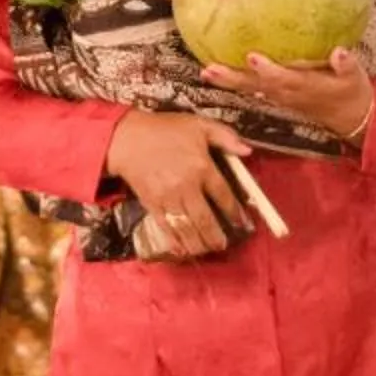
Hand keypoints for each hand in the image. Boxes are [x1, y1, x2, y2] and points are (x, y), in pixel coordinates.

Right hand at [104, 111, 250, 259]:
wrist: (128, 139)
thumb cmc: (165, 130)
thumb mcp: (198, 125)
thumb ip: (225, 136)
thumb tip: (247, 151)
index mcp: (201, 166)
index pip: (223, 195)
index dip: (235, 212)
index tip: (243, 223)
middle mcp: (186, 186)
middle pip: (205, 219)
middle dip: (216, 237)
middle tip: (223, 245)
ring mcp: (167, 198)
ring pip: (187, 228)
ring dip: (198, 243)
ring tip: (207, 250)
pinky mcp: (151, 205)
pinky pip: (166, 227)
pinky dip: (175, 242)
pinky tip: (182, 250)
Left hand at [202, 49, 375, 144]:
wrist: (350, 117)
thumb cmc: (352, 91)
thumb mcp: (355, 78)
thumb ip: (346, 65)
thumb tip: (339, 51)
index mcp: (306, 86)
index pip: (284, 78)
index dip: (268, 70)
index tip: (252, 57)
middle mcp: (288, 93)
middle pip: (256, 85)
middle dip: (233, 78)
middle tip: (210, 69)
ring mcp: (281, 96)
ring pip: (250, 88)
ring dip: (228, 82)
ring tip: (206, 71)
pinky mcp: (278, 96)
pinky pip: (252, 89)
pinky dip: (234, 83)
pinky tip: (216, 73)